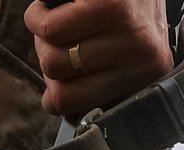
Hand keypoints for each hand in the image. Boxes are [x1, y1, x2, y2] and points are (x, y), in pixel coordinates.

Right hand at [27, 0, 171, 117]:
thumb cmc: (127, 10)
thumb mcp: (125, 52)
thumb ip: (97, 80)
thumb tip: (51, 102)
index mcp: (145, 78)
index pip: (76, 106)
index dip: (54, 91)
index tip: (59, 73)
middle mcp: (142, 61)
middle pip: (58, 81)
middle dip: (46, 56)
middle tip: (57, 37)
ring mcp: (128, 34)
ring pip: (51, 54)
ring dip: (41, 34)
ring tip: (53, 19)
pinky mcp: (109, 7)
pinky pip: (51, 27)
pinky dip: (38, 15)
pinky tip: (49, 7)